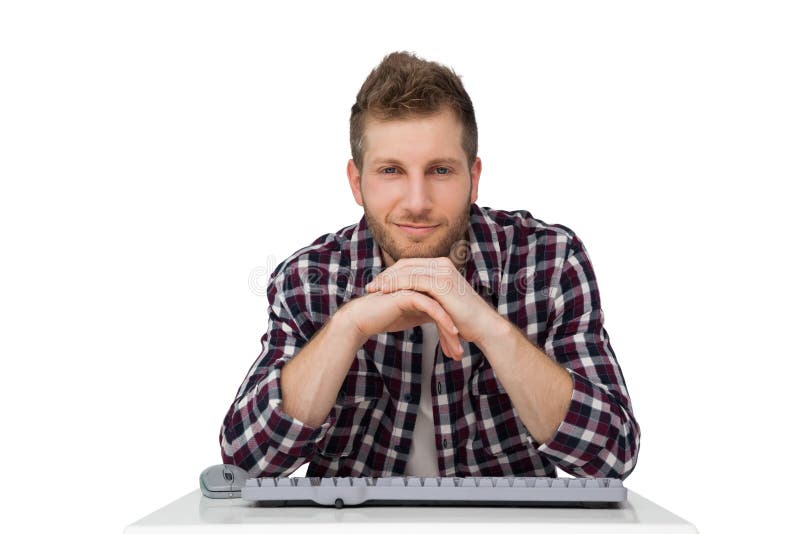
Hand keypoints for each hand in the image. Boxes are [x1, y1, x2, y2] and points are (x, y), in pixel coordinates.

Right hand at [337, 289, 464, 359]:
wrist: (362, 318)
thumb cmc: (385, 316)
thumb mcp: (413, 316)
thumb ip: (428, 314)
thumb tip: (446, 323)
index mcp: (424, 289)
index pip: (446, 308)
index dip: (454, 328)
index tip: (459, 348)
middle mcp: (421, 286)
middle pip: (446, 308)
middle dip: (454, 333)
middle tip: (459, 353)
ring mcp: (415, 288)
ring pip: (441, 308)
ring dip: (450, 331)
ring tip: (457, 350)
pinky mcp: (408, 294)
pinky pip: (431, 307)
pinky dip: (443, 320)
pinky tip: (452, 331)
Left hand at [364, 257, 497, 345]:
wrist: (483, 325)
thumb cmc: (464, 318)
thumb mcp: (441, 302)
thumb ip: (427, 296)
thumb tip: (410, 300)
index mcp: (441, 266)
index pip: (409, 264)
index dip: (391, 273)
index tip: (377, 284)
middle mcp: (442, 264)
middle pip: (405, 265)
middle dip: (385, 275)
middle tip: (370, 286)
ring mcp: (442, 272)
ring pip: (406, 270)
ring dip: (387, 280)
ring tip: (374, 290)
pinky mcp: (442, 283)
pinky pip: (413, 280)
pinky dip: (397, 285)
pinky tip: (386, 293)